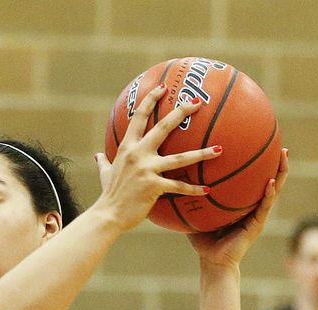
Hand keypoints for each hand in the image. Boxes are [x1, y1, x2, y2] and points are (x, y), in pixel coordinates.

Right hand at [93, 85, 218, 233]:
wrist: (108, 215)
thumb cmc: (109, 195)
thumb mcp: (104, 174)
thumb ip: (103, 162)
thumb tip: (97, 156)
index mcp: (127, 147)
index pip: (139, 117)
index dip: (151, 100)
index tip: (163, 87)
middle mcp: (138, 154)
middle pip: (164, 127)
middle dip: (182, 112)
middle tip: (198, 102)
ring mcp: (146, 169)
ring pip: (180, 158)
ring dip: (202, 153)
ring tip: (219, 149)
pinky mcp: (154, 186)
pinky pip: (178, 186)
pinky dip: (193, 189)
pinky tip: (207, 189)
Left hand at [188, 147, 288, 266]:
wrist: (213, 262)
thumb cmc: (204, 241)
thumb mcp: (197, 214)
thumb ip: (191, 198)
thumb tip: (175, 178)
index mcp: (242, 203)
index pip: (253, 180)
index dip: (259, 164)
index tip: (262, 144)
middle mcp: (254, 207)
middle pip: (269, 179)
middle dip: (276, 162)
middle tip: (281, 143)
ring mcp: (258, 215)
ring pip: (274, 189)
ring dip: (281, 172)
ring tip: (284, 156)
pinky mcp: (257, 224)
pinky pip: (265, 206)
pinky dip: (269, 193)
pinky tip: (271, 181)